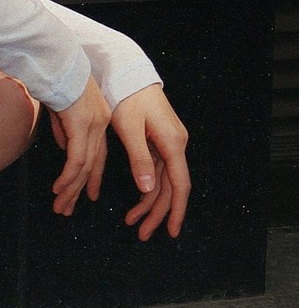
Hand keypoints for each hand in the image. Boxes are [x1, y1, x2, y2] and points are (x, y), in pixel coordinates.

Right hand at [48, 75, 110, 217]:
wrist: (53, 60)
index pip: (98, 154)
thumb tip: (64, 147)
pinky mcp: (81, 127)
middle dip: (79, 189)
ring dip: (71, 189)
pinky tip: (59, 190)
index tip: (88, 194)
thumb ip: (65, 128)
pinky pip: (76, 160)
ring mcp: (92, 125)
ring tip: (61, 206)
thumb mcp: (60, 106)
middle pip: (92, 164)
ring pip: (84, 167)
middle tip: (68, 208)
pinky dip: (68, 178)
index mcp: (98, 117)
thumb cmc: (52, 76)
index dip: (92, 176)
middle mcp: (100, 123)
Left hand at [110, 84, 189, 239]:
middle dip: (158, 213)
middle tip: (142, 234)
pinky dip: (147, 188)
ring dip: (150, 204)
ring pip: (163, 182)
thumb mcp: (130, 128)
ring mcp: (168, 144)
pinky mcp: (159, 142)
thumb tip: (148, 189)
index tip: (172, 231)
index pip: (179, 185)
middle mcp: (175, 145)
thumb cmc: (128, 97)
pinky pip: (157, 172)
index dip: (176, 210)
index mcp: (172, 143)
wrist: (129, 73)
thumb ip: (140, 159)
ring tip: (132, 223)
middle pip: (171, 188)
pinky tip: (136, 202)